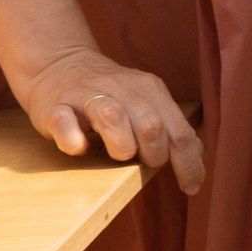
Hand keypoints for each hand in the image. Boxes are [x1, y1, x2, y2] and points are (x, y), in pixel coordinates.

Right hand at [19, 48, 206, 193]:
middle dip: (153, 155)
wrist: (57, 63)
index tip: (190, 187)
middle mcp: (122, 89)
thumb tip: (196, 160)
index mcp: (150, 90)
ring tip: (116, 152)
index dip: (189, 165)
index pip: (180, 131)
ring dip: (120, 146)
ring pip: (112, 117)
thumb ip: (170, 128)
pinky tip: (79, 146)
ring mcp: (86, 96)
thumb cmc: (109, 96)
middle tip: (140, 160)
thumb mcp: (146, 103)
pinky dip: (73, 140)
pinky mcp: (55, 106)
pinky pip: (64, 122)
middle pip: (151, 126)